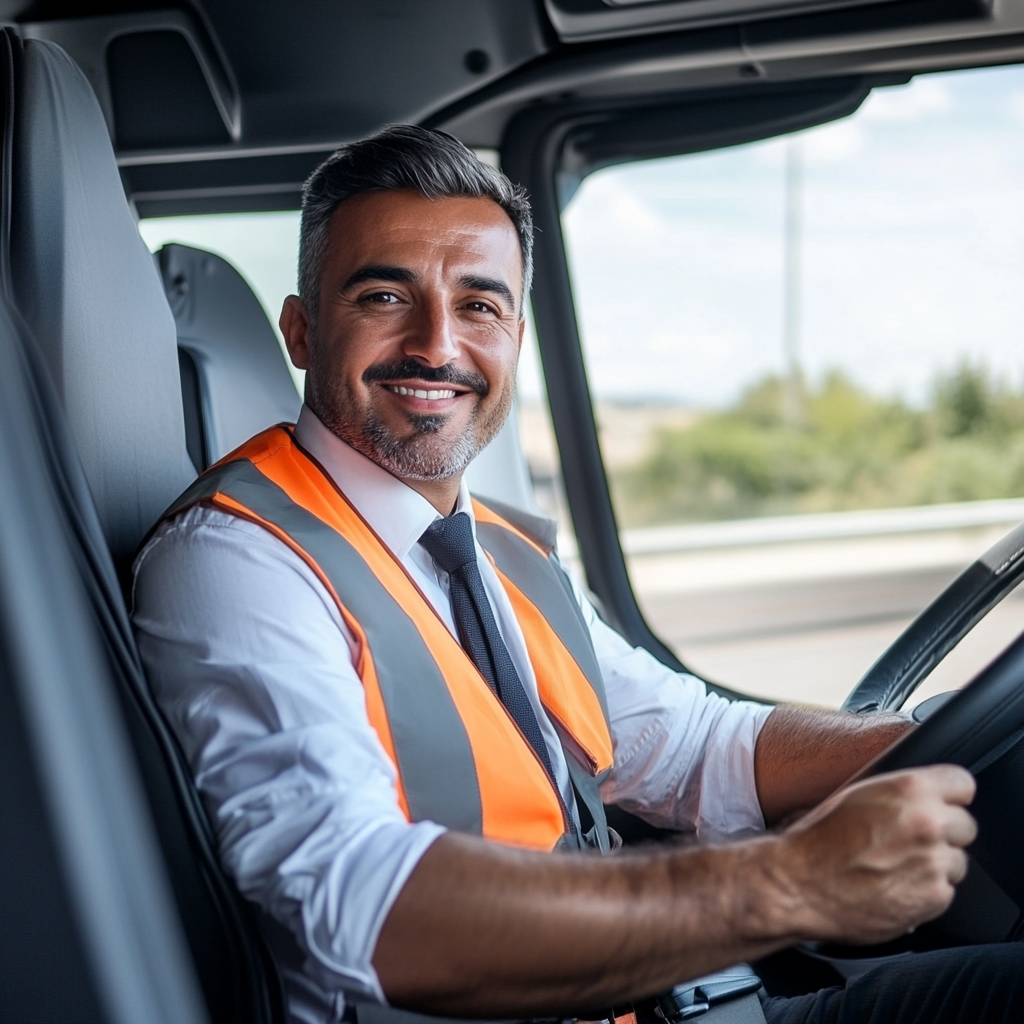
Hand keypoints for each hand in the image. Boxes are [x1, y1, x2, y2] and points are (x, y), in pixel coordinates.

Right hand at [779, 765, 976, 944]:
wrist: (799, 884)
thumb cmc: (817, 839)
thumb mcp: (855, 795)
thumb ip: (899, 793)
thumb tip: (925, 795)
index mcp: (908, 789)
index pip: (962, 783)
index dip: (950, 796)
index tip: (942, 804)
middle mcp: (927, 823)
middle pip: (965, 826)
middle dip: (943, 833)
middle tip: (910, 840)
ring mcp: (933, 863)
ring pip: (956, 862)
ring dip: (935, 865)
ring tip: (897, 867)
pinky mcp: (933, 898)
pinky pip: (945, 892)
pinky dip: (925, 892)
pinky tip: (895, 886)